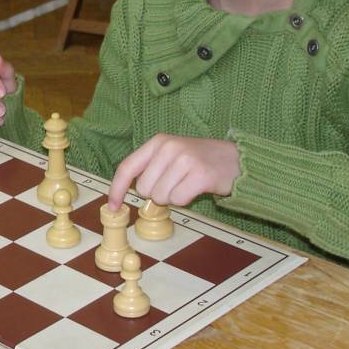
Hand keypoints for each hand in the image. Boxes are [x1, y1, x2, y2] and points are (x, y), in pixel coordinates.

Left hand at [107, 134, 239, 208]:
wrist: (235, 160)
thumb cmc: (199, 161)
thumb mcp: (171, 155)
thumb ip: (149, 169)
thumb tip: (125, 193)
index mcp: (158, 142)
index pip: (127, 167)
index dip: (117, 189)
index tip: (113, 206)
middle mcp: (169, 147)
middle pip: (144, 188)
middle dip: (157, 194)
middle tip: (176, 183)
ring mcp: (185, 159)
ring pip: (160, 196)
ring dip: (173, 197)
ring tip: (187, 184)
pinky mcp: (200, 174)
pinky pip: (179, 200)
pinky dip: (186, 200)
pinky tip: (196, 188)